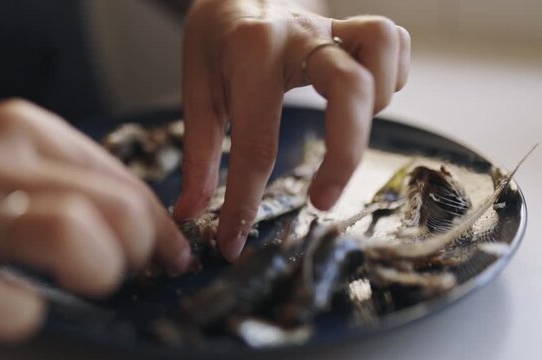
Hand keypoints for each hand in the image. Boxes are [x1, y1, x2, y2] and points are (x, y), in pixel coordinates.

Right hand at [0, 99, 190, 340]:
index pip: (123, 177)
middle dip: (139, 252)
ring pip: (73, 234)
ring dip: (97, 272)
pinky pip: (6, 299)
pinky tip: (15, 311)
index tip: (170, 253)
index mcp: (17, 131)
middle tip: (125, 274)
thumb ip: (61, 183)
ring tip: (83, 286)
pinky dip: (23, 316)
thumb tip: (142, 230)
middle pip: (114, 207)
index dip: (159, 225)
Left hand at [174, 0, 409, 260]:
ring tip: (346, 132)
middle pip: (349, 88)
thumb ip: (199, 153)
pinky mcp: (353, 26)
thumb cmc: (216, 43)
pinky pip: (394, 43)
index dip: (245, 200)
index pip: (256, 141)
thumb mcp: (197, 92)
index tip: (235, 240)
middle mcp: (299, 35)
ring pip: (381, 55)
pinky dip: (391, 75)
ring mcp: (332, 27)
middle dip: (344, 155)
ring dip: (373, 106)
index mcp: (251, 53)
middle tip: (321, 201)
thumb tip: (193, 213)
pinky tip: (365, 98)